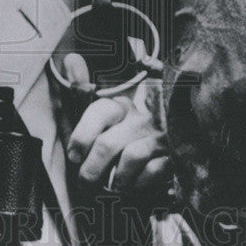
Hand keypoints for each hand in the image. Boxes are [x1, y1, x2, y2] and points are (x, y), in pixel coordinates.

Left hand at [62, 53, 170, 192]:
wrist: (161, 162)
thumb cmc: (121, 141)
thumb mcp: (100, 118)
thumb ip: (81, 93)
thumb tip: (71, 59)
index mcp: (122, 106)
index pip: (100, 111)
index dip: (82, 136)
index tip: (74, 155)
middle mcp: (141, 118)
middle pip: (108, 144)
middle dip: (92, 170)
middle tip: (87, 182)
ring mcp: (159, 137)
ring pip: (132, 157)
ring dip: (117, 179)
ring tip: (112, 186)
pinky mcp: (173, 156)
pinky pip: (153, 171)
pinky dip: (140, 183)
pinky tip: (135, 185)